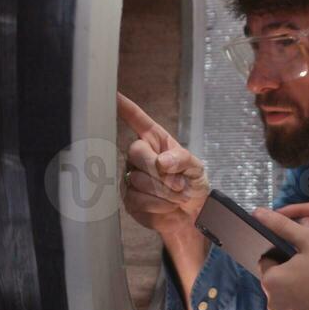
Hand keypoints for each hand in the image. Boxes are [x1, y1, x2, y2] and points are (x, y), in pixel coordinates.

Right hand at [117, 92, 208, 236]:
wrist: (193, 214)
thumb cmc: (192, 183)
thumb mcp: (195, 166)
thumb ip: (181, 159)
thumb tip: (161, 162)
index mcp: (155, 141)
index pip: (138, 120)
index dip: (125, 108)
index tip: (114, 95)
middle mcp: (138, 157)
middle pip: (136, 152)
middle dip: (159, 169)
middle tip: (178, 182)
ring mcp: (130, 178)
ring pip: (139, 179)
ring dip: (166, 191)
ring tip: (177, 195)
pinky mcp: (129, 200)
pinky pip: (139, 200)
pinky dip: (160, 205)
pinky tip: (167, 205)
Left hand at [254, 207, 308, 309]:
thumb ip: (282, 225)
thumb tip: (257, 213)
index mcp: (271, 280)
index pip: (268, 261)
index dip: (283, 253)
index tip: (302, 252)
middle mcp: (273, 304)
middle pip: (278, 281)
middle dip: (291, 273)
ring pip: (289, 298)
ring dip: (299, 291)